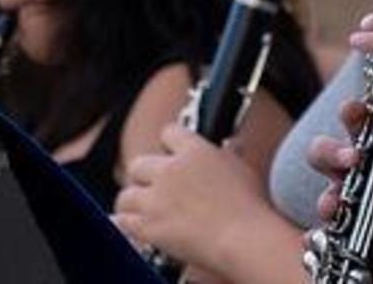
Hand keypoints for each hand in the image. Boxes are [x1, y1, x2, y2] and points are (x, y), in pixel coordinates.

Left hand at [114, 125, 290, 272]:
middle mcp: (169, 171)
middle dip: (145, 176)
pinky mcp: (148, 226)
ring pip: (126, 195)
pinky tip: (126, 225)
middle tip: (155, 187)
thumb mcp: (242, 171)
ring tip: (142, 210)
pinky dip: (122, 224)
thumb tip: (233, 148)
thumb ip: (229, 156)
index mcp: (194, 151)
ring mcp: (156, 199)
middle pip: (139, 164)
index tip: (171, 155)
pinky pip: (121, 222)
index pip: (169, 133)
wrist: (243, 239)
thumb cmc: (250, 208)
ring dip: (133, 202)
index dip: (169, 144)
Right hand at [306, 99, 372, 281]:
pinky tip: (321, 242)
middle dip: (329, 152)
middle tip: (350, 159)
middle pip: (325, 154)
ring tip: (335, 206)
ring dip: (326, 200)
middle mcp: (359, 173)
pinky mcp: (350, 238)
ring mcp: (352, 206)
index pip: (360, 122)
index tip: (353, 111)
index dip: (351, 113)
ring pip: (324, 197)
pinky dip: (318, 240)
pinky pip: (325, 238)